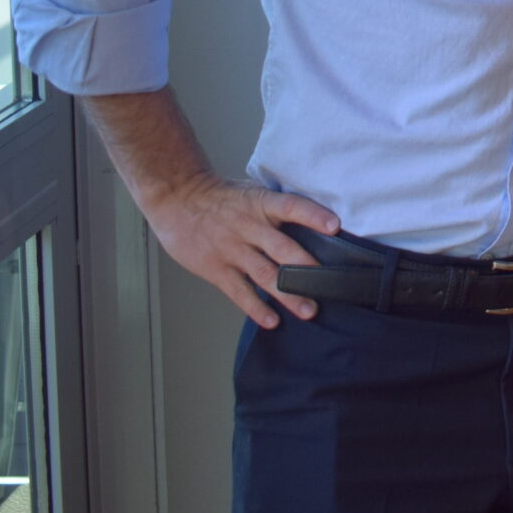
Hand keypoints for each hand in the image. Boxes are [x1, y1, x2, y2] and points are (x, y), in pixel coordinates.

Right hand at [139, 174, 338, 330]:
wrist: (177, 199)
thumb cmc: (222, 198)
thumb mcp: (252, 192)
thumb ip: (277, 207)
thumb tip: (315, 219)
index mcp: (261, 203)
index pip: (291, 206)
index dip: (313, 215)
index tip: (334, 226)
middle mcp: (248, 226)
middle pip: (282, 249)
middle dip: (307, 269)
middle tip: (329, 286)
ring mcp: (232, 249)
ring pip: (265, 275)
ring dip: (288, 295)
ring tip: (308, 310)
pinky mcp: (215, 268)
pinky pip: (239, 291)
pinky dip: (256, 308)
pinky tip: (271, 321)